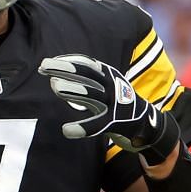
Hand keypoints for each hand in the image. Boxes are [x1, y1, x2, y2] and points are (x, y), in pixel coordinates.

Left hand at [39, 53, 178, 163]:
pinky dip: (82, 128)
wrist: (147, 124)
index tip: (46, 63)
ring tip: (54, 86)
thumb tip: (54, 81)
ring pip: (91, 94)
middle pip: (86, 73)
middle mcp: (112, 85)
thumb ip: (82, 84)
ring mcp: (114, 104)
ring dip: (72, 89)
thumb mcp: (104, 88)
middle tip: (43, 66)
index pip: (85, 63)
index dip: (66, 61)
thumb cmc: (118, 105)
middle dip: (64, 68)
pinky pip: (97, 125)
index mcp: (108, 75)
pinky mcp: (116, 123)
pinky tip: (67, 130)